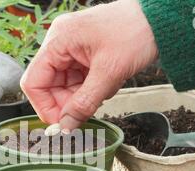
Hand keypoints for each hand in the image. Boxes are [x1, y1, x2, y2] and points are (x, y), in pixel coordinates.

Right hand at [20, 0, 157, 130]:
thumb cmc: (135, 33)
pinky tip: (106, 84)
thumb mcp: (109, 73)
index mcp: (58, 41)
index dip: (44, 106)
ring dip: (81, 96)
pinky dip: (90, 89)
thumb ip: (84, 103)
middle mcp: (60, 43)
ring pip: (64, 86)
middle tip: (86, 111)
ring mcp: (72, 48)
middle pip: (48, 85)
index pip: (34, 82)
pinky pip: (78, 80)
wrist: (160, 21)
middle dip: (67, 102)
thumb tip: (66, 126)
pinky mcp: (84, 54)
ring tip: (104, 90)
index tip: (62, 123)